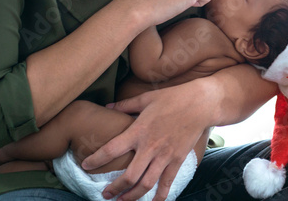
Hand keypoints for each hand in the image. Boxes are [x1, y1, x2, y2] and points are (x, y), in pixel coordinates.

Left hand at [81, 79, 215, 200]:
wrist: (200, 103)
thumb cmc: (173, 98)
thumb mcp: (146, 98)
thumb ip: (125, 105)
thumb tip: (108, 106)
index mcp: (138, 131)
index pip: (111, 149)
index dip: (96, 160)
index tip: (86, 166)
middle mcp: (150, 147)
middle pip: (129, 176)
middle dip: (114, 189)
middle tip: (105, 195)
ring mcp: (165, 156)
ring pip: (146, 184)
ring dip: (132, 196)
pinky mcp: (178, 160)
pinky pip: (167, 182)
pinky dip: (159, 196)